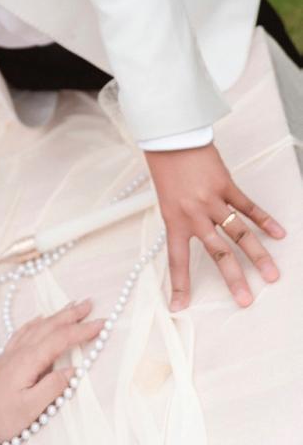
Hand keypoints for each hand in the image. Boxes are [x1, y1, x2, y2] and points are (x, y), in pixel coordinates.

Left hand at [0, 300, 103, 444]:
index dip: (82, 330)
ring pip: (38, 326)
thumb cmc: (2, 416)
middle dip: (72, 315)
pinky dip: (37, 322)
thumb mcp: (32, 407)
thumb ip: (54, 386)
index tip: (101, 323)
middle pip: (50, 326)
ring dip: (57, 316)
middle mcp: (21, 351)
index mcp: (30, 360)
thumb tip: (73, 370)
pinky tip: (40, 319)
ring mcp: (13, 352)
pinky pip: (25, 332)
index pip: (61, 339)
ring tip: (71, 306)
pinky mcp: (7, 358)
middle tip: (90, 304)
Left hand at [144, 143, 284, 310]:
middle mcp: (194, 214)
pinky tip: (279, 234)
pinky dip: (264, 220)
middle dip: (233, 279)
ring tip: (272, 274)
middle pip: (218, 253)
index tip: (179, 307)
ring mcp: (212, 200)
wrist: (170, 137)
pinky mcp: (226, 185)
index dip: (178, 285)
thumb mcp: (166, 199)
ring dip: (257, 255)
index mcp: (174, 220)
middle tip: (247, 300)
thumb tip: (200, 236)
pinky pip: (248, 206)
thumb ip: (183, 220)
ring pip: (239, 233)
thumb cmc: (165, 167)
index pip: (177, 260)